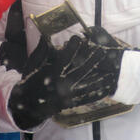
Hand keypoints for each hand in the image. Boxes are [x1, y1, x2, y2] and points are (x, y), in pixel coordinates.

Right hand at [8, 35, 122, 129]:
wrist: (29, 105)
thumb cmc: (32, 80)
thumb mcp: (34, 63)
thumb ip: (42, 49)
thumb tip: (46, 34)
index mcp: (52, 73)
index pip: (64, 58)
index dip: (72, 47)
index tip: (79, 38)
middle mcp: (61, 84)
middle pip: (80, 70)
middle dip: (92, 59)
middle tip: (101, 49)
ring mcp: (67, 95)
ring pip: (87, 84)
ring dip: (99, 76)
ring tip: (110, 68)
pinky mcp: (71, 102)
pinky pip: (87, 97)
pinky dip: (98, 92)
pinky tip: (108, 87)